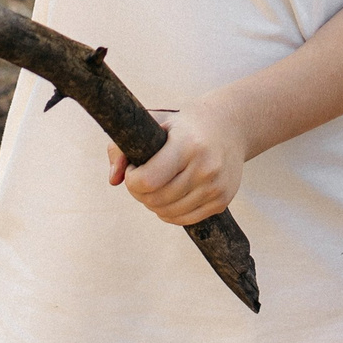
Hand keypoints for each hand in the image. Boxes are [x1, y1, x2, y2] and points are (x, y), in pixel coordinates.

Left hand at [107, 98, 249, 225]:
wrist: (229, 126)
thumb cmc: (182, 125)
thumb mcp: (153, 123)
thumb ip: (122, 147)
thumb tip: (113, 180)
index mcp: (188, 144)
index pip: (147, 180)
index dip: (132, 179)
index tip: (134, 168)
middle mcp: (206, 167)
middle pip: (156, 199)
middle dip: (140, 192)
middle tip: (142, 177)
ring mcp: (216, 186)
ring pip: (168, 213)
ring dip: (154, 204)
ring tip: (156, 185)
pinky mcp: (222, 201)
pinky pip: (184, 220)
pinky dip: (169, 213)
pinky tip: (169, 196)